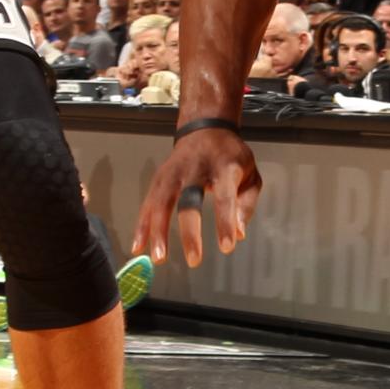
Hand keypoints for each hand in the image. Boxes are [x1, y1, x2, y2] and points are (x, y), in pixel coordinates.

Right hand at [136, 127, 260, 266]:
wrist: (204, 128)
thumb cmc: (230, 156)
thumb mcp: (251, 174)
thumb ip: (246, 204)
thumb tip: (239, 234)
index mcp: (224, 168)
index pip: (224, 197)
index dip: (225, 222)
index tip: (226, 246)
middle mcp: (195, 169)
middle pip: (188, 200)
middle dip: (190, 232)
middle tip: (194, 260)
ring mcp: (173, 173)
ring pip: (162, 202)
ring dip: (158, 231)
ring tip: (159, 258)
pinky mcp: (159, 178)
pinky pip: (148, 203)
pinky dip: (142, 225)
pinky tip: (138, 246)